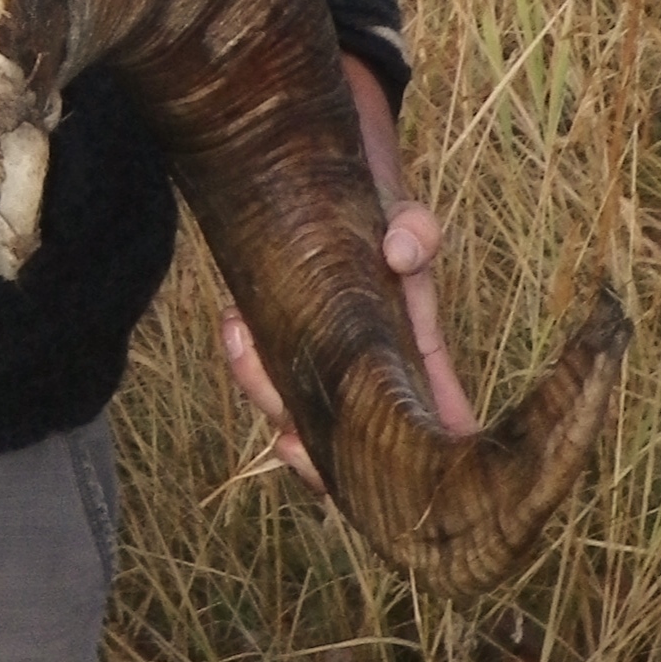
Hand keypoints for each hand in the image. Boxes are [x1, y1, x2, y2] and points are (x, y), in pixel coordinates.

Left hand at [218, 57, 478, 492]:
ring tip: (246, 347)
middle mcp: (366, 370)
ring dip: (264, 393)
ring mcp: (322, 357)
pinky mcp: (282, 334)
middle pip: (343, 443)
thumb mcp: (409, 219)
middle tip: (288, 443)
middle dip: (313, 458)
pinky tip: (235, 324)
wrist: (335, 170)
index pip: (425, 426)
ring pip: (292, 407)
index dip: (415, 471)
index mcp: (413, 359)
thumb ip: (416, 231)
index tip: (393, 492)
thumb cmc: (384, 212)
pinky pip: (262, 365)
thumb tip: (399, 251)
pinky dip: (245, 356)